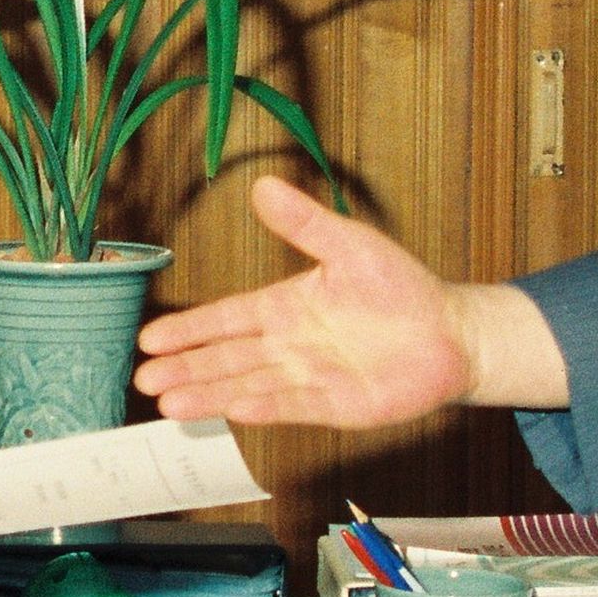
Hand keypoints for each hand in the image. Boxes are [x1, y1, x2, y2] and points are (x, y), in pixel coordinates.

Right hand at [133, 177, 569, 424]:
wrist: (452, 332)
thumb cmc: (401, 289)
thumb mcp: (349, 245)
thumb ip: (304, 223)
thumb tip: (263, 186)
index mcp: (286, 307)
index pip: (227, 318)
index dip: (189, 329)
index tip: (151, 338)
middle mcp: (291, 346)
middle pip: (227, 358)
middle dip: (186, 369)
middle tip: (145, 379)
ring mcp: (311, 378)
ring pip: (249, 386)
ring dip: (211, 395)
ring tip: (169, 405)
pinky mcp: (339, 405)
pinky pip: (295, 406)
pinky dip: (265, 407)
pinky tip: (233, 410)